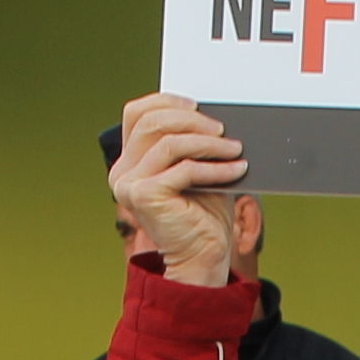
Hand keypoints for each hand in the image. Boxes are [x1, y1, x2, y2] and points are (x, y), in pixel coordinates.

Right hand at [109, 92, 249, 287]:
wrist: (203, 258)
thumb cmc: (203, 214)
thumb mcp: (198, 169)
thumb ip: (193, 143)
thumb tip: (213, 115)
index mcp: (130, 162)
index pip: (136, 114)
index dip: (165, 101)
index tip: (197, 105)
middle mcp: (123, 172)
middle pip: (151, 122)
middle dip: (192, 120)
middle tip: (223, 129)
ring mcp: (129, 184)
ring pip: (169, 143)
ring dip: (208, 143)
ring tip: (235, 148)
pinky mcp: (145, 196)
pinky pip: (184, 168)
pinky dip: (214, 167)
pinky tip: (236, 169)